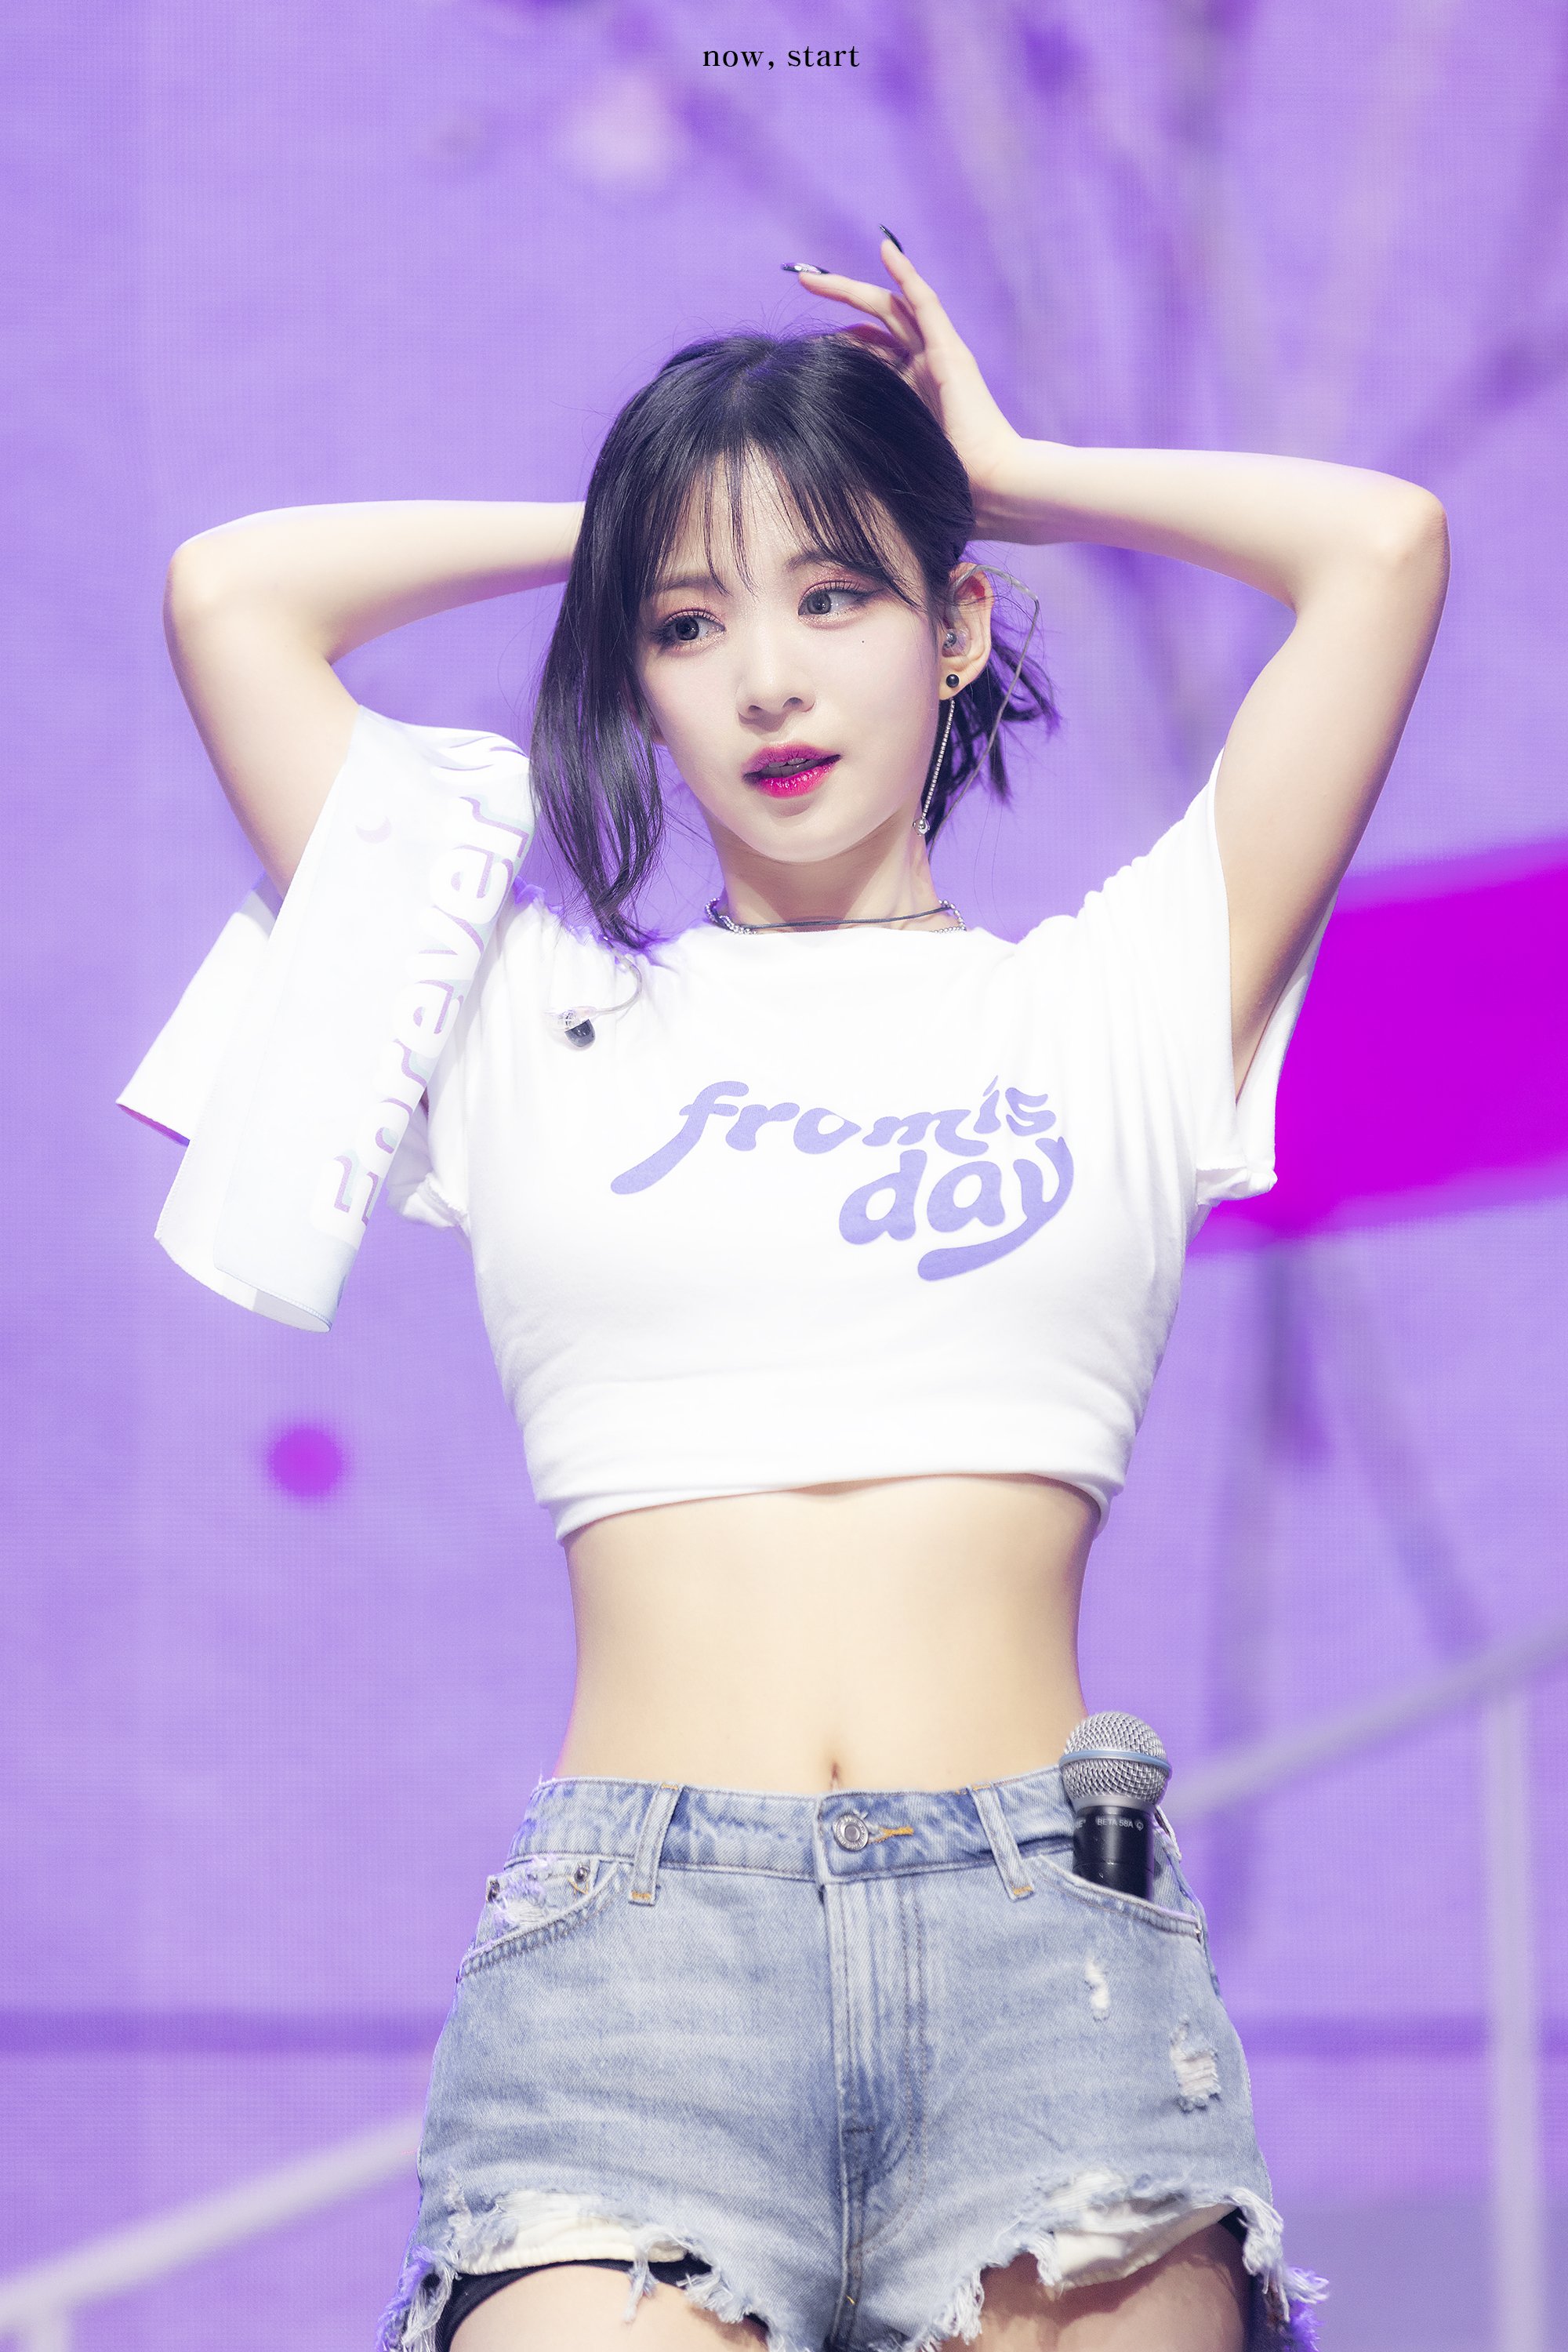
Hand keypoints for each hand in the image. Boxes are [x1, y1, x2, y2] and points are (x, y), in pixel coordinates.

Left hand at [790, 236, 1024, 536]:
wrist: (992, 490)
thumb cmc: (948, 486)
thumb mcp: (893, 457)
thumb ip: (868, 445)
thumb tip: (826, 455)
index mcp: (912, 390)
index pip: (870, 351)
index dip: (838, 342)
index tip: (803, 343)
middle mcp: (924, 366)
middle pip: (877, 320)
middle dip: (838, 300)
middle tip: (804, 284)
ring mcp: (938, 356)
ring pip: (893, 305)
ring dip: (853, 287)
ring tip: (815, 276)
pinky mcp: (950, 353)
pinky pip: (926, 303)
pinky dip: (907, 275)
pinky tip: (885, 250)